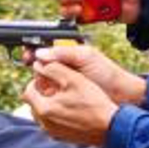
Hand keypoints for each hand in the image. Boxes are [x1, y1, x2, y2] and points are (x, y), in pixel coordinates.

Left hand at [23, 52, 119, 147]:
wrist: (110, 126)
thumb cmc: (93, 103)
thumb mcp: (73, 79)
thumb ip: (53, 69)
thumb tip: (38, 64)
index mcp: (44, 109)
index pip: (27, 92)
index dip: (35, 82)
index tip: (46, 78)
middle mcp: (45, 124)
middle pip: (33, 104)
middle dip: (41, 93)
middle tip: (56, 86)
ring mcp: (53, 133)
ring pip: (42, 114)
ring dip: (48, 104)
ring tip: (64, 97)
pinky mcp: (62, 138)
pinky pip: (52, 123)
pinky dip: (56, 115)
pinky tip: (71, 109)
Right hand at [33, 41, 147, 108]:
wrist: (122, 96)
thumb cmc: (107, 74)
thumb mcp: (85, 57)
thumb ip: (63, 53)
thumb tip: (39, 53)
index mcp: (69, 53)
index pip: (45, 49)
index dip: (34, 51)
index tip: (26, 55)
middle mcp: (65, 67)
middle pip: (41, 65)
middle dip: (33, 67)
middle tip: (28, 68)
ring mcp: (64, 83)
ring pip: (43, 81)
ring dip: (37, 83)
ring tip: (37, 83)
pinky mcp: (66, 98)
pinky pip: (50, 96)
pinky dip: (44, 96)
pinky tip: (43, 95)